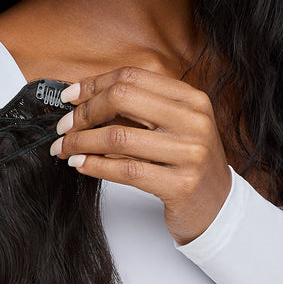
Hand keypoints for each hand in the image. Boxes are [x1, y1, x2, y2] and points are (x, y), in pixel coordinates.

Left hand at [49, 64, 232, 246]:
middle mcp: (194, 121)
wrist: (217, 206)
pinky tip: (80, 165)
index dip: (94, 85)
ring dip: (81, 142)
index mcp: (191, 99)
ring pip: (118, 137)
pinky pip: (125, 171)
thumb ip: (139, 111)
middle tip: (64, 127)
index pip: (132, 77)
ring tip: (65, 149)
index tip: (70, 97)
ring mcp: (190, 153)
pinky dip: (95, 166)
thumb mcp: (174, 127)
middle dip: (84, 112)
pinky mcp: (180, 185)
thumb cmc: (187, 163)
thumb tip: (84, 101)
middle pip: (122, 98)